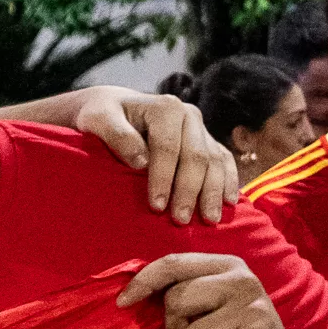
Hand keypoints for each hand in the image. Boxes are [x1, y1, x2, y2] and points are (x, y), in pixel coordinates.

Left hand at [70, 86, 234, 222]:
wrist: (116, 108)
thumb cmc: (102, 116)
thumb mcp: (98, 119)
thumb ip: (117, 136)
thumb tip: (141, 162)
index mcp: (166, 108)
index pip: (167, 147)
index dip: (163, 178)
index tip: (156, 206)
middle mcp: (189, 116)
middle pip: (195, 157)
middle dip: (189, 191)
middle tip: (181, 220)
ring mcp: (201, 129)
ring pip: (214, 162)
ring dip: (213, 192)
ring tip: (209, 220)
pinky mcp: (206, 141)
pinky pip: (224, 161)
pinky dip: (228, 182)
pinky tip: (229, 203)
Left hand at [119, 254, 297, 328]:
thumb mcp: (212, 303)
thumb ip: (183, 290)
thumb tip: (129, 293)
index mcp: (228, 266)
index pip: (174, 263)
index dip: (143, 281)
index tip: (122, 302)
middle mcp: (243, 281)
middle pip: (176, 301)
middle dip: (176, 326)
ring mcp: (252, 310)